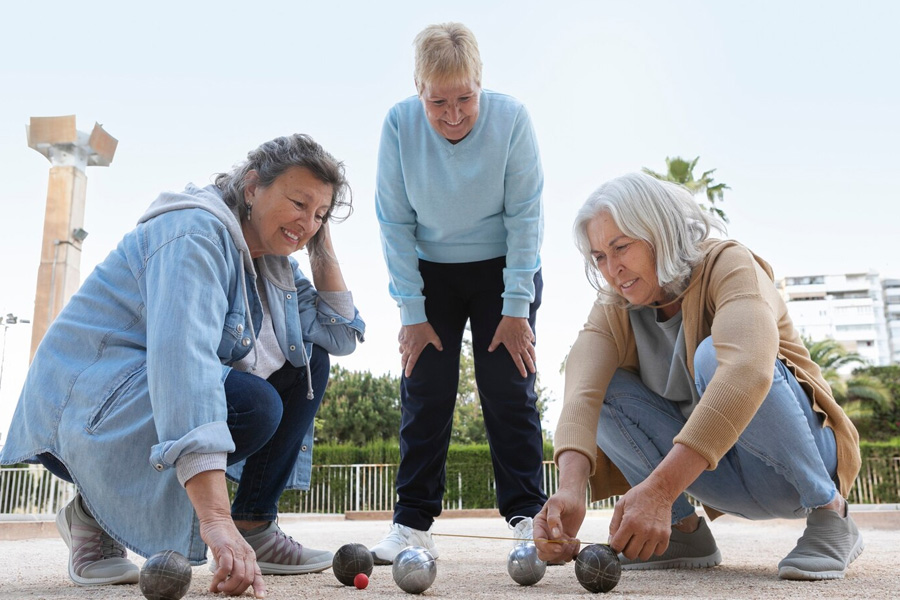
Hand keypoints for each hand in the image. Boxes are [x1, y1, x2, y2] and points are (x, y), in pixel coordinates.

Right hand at [184, 470, 265, 597]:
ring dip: (228, 587)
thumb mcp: (232, 554)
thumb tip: (227, 584)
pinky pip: (225, 568)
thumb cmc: (223, 539)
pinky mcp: (225, 548)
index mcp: (250, 556)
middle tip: (225, 591)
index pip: (257, 574)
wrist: (217, 519)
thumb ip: (233, 567)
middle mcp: (246, 554)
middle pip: (247, 579)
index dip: (260, 587)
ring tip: (219, 588)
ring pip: (239, 575)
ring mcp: (236, 551)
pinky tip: (213, 583)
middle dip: (236, 590)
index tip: (260, 597)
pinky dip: (219, 579)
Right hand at [399, 322, 441, 376]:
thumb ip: (437, 343)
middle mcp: (407, 348)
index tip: (408, 375)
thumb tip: (441, 349)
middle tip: (404, 368)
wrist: (413, 318)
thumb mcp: (433, 336)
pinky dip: (402, 344)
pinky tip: (405, 342)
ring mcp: (402, 343)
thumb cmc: (424, 328)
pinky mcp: (400, 337)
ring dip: (402, 354)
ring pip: (401, 351)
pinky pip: (400, 343)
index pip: (411, 363)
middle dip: (404, 365)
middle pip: (404, 360)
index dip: (409, 370)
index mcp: (415, 350)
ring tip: (404, 355)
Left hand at [488, 316, 535, 377]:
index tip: (525, 375)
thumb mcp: (497, 336)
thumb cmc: (504, 326)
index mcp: (514, 349)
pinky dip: (532, 343)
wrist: (514, 317)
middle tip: (533, 371)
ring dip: (534, 357)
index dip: (522, 369)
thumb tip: (489, 350)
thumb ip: (494, 344)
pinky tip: (533, 344)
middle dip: (531, 366)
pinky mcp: (530, 335)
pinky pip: (532, 341)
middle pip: (527, 359)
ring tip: (535, 361)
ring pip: (532, 351)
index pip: (518, 362)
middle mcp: (521, 347)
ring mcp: (527, 341)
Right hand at [533, 486, 584, 562]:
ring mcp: (555, 540)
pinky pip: (566, 556)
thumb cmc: (563, 498)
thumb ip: (554, 519)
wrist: (574, 498)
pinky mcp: (565, 543)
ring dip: (566, 553)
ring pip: (555, 558)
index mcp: (539, 526)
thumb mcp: (556, 504)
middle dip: (556, 553)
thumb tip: (555, 535)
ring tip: (574, 540)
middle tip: (567, 543)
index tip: (559, 546)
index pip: (538, 542)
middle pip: (543, 555)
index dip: (547, 547)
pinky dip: (573, 553)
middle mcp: (545, 535)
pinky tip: (576, 541)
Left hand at [607, 479, 674, 561]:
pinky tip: (649, 539)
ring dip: (640, 550)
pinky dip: (653, 549)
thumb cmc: (639, 496)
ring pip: (644, 556)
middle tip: (628, 541)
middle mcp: (643, 530)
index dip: (615, 547)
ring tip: (639, 539)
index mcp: (630, 522)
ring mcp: (656, 534)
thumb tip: (611, 541)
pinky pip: (658, 552)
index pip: (618, 546)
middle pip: (630, 554)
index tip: (617, 544)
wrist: (659, 490)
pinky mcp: (666, 535)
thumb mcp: (620, 505)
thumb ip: (613, 524)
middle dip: (626, 550)